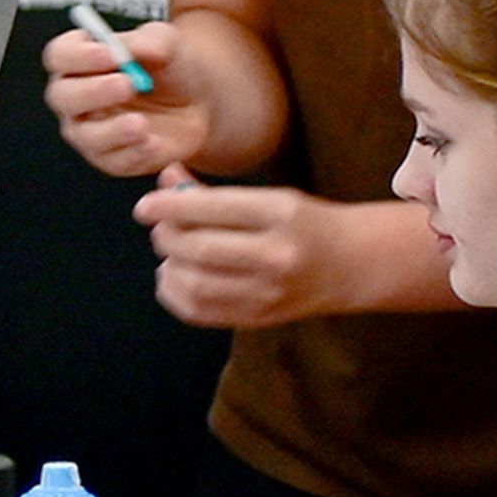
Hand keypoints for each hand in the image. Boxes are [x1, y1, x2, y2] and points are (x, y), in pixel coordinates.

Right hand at [43, 18, 213, 177]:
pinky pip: (113, 160)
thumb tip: (137, 48)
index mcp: (79, 62)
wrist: (198, 104)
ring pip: (84, 135)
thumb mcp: (169, 44)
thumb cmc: (171, 69)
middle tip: (127, 85)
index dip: (79, 55)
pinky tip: (152, 142)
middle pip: (63, 96)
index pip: (60, 56)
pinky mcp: (111, 158)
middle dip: (93, 91)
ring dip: (112, 129)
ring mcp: (89, 130)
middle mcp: (75, 97)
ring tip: (141, 123)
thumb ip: (153, 40)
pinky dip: (133, 153)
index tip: (111, 54)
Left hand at [136, 170, 349, 330]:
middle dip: (166, 236)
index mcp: (280, 214)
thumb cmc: (303, 223)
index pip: (210, 208)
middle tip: (162, 228)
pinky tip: (176, 275)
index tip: (144, 207)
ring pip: (193, 283)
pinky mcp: (260, 317)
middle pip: (197, 249)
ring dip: (168, 265)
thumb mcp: (267, 197)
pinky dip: (174, 292)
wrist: (352, 264)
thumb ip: (211, 194)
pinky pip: (199, 311)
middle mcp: (277, 255)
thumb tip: (164, 179)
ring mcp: (269, 292)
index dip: (167, 207)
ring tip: (171, 253)